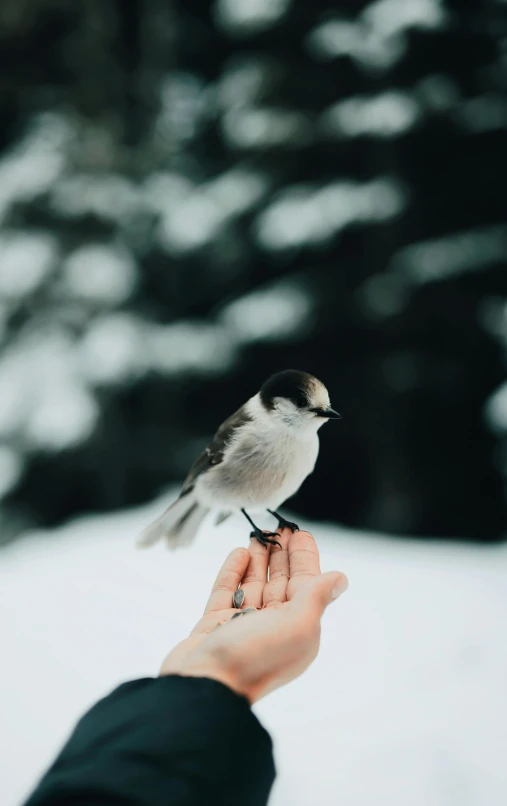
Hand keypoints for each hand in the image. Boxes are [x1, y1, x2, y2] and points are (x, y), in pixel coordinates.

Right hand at [160, 529, 347, 702]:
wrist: (204, 685)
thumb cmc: (255, 657)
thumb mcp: (297, 625)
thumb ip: (317, 597)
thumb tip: (341, 579)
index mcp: (297, 629)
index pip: (306, 585)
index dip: (304, 557)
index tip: (298, 532)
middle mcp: (272, 627)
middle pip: (280, 582)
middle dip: (281, 554)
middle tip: (278, 526)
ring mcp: (242, 625)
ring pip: (253, 584)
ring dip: (258, 558)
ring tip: (258, 533)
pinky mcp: (214, 625)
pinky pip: (226, 592)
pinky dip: (233, 571)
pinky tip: (239, 552)